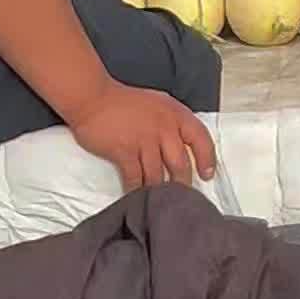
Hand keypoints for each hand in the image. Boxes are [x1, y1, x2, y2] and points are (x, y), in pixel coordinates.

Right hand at [72, 83, 216, 188]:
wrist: (92, 98)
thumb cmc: (123, 102)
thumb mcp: (158, 104)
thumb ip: (172, 122)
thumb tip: (182, 146)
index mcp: (175, 114)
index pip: (201, 139)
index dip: (207, 159)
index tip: (207, 175)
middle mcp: (164, 128)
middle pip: (181, 164)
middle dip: (181, 184)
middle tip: (179, 197)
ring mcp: (145, 140)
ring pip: (158, 176)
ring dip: (158, 190)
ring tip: (157, 200)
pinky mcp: (125, 152)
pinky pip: (135, 178)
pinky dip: (135, 190)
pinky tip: (135, 196)